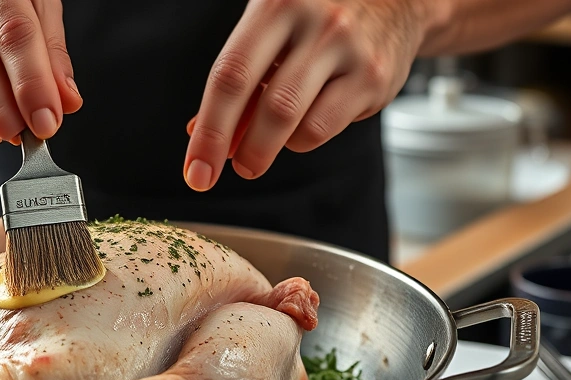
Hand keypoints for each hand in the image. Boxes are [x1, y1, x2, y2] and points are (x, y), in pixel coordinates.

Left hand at [183, 0, 437, 190]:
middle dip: (240, 151)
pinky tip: (301, 123)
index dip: (209, 131)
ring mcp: (349, 49)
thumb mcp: (268, 30)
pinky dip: (301, 139)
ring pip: (296, 122)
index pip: (230, 76)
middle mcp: (316, 21)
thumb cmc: (314, 16)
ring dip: (268, 148)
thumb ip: (239, 77)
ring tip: (262, 145)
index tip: (196, 170)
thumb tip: (198, 133)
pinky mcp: (375, 77)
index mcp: (276, 4)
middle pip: (268, 105)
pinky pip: (324, 128)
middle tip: (224, 172)